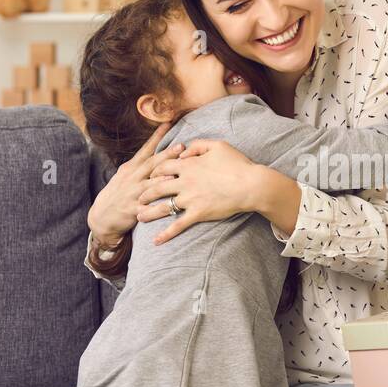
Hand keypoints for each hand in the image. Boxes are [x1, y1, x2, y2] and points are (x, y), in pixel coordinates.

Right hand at [87, 122, 186, 243]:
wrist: (101, 217)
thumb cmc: (118, 194)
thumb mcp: (125, 175)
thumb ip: (141, 165)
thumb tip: (158, 152)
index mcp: (131, 168)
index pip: (146, 149)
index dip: (157, 136)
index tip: (168, 123)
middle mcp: (131, 178)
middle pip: (151, 164)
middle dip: (166, 155)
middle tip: (181, 146)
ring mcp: (132, 194)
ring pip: (149, 185)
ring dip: (163, 180)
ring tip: (177, 175)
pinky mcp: (132, 210)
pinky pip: (146, 208)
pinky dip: (156, 207)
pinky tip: (166, 206)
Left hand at [138, 139, 260, 243]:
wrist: (250, 185)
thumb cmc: (237, 164)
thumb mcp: (217, 146)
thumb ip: (197, 145)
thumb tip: (183, 151)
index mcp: (188, 165)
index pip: (162, 166)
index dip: (153, 170)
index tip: (149, 176)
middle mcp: (184, 182)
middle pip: (156, 187)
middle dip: (144, 193)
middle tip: (137, 198)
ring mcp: (190, 199)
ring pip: (163, 207)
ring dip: (149, 212)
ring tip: (139, 217)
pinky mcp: (198, 213)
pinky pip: (178, 225)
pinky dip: (166, 234)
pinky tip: (156, 241)